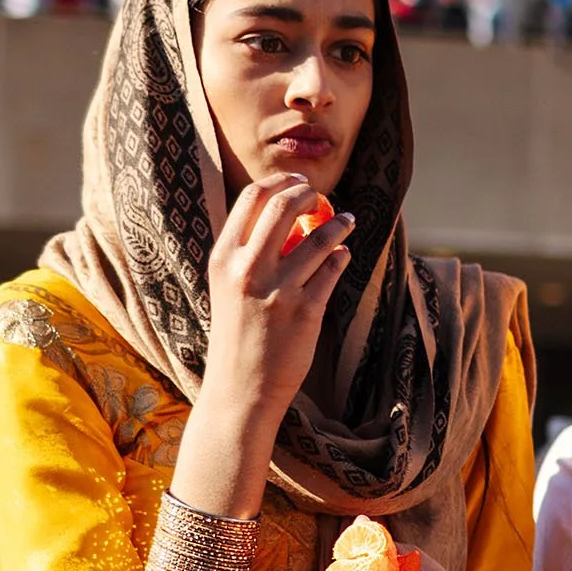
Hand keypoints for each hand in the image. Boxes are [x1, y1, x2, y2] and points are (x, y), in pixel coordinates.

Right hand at [201, 173, 355, 422]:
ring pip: (319, 238)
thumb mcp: (228, 287)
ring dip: (338, 224)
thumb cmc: (237, 334)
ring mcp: (278, 290)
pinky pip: (333, 270)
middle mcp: (248, 269)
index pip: (251, 199)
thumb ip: (249, 252)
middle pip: (284, 207)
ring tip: (347, 222)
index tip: (299, 183)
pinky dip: (342, 257)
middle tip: (324, 196)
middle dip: (309, 194)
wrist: (241, 387)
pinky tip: (343, 256)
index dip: (280, 183)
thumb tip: (284, 215)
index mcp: (224, 258)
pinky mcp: (306, 311)